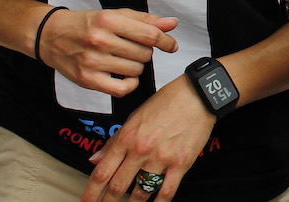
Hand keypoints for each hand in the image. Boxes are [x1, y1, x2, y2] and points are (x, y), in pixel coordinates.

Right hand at [39, 8, 178, 96]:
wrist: (51, 36)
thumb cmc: (87, 24)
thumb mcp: (115, 15)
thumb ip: (145, 20)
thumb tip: (172, 24)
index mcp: (108, 20)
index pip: (149, 34)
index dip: (166, 41)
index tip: (172, 45)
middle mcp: (99, 40)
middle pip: (144, 54)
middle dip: (146, 52)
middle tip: (133, 48)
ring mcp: (92, 61)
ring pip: (135, 70)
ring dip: (137, 66)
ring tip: (125, 59)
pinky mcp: (86, 79)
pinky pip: (121, 89)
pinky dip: (130, 84)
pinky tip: (125, 76)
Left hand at [83, 75, 215, 201]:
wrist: (198, 95)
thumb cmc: (167, 102)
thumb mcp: (134, 116)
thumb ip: (114, 140)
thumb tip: (95, 159)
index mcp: (127, 137)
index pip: (101, 172)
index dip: (90, 192)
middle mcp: (141, 150)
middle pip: (117, 186)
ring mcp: (161, 158)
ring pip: (141, 191)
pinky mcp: (181, 163)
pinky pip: (166, 191)